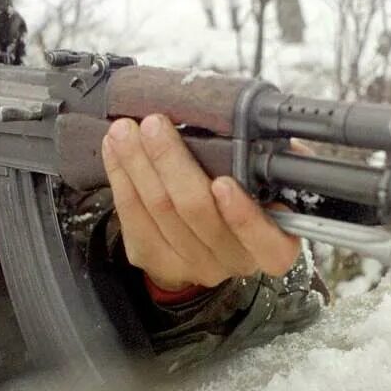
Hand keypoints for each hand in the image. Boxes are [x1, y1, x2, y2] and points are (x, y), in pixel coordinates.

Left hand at [100, 114, 300, 291]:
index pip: (266, 242)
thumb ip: (276, 162)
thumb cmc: (247, 191)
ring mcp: (195, 265)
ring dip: (138, 165)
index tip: (223, 183)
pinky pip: (134, 220)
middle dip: (171, 163)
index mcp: (273, 244)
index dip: (243, 216)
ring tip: (125, 130)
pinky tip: (115, 151)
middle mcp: (235, 260)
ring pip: (160, 212)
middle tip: (154, 125)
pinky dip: (121, 179)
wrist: (213, 234)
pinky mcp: (158, 261)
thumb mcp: (271, 177)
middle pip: (198, 214)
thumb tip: (265, 130)